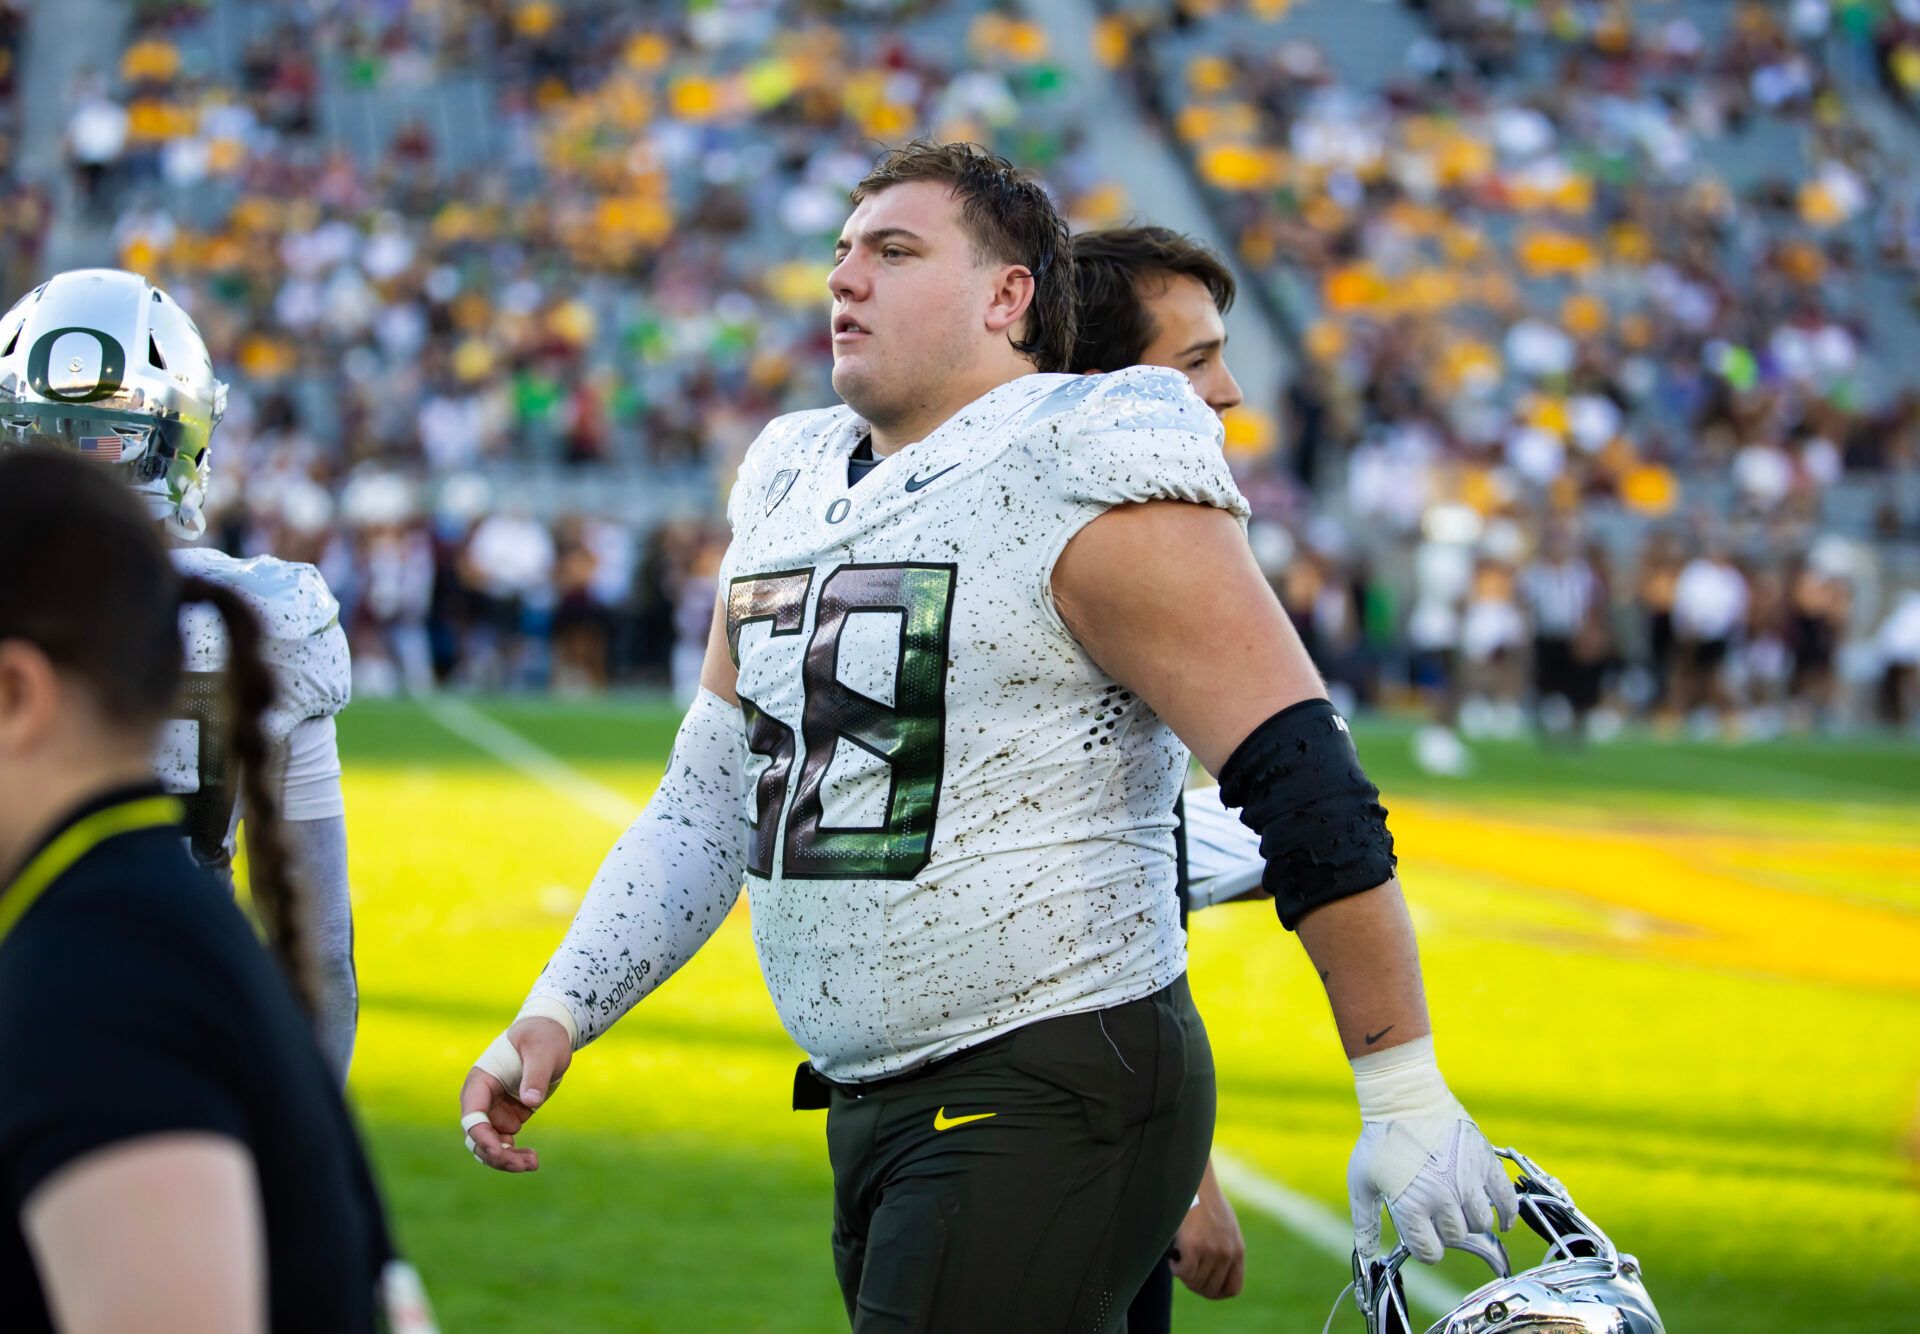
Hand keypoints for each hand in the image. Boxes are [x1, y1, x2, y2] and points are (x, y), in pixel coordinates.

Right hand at [458, 1016, 572, 1172]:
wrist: (552, 1034)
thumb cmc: (542, 1037)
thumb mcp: (542, 1051)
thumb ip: (536, 1074)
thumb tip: (531, 1101)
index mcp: (480, 1081)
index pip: (472, 1115)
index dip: (481, 1136)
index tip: (499, 1152)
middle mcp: (482, 1098)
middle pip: (477, 1137)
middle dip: (496, 1155)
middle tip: (524, 1165)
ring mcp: (495, 1109)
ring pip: (490, 1145)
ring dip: (506, 1160)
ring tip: (532, 1164)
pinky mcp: (509, 1116)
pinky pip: (505, 1142)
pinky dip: (515, 1154)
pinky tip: (532, 1159)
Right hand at [1170, 1162, 1244, 1298]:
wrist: (1193, 1180)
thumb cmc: (1203, 1200)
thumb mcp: (1224, 1226)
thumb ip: (1223, 1248)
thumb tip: (1211, 1272)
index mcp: (1237, 1249)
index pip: (1232, 1288)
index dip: (1215, 1292)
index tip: (1202, 1284)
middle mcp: (1227, 1253)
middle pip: (1210, 1289)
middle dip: (1195, 1284)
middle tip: (1185, 1270)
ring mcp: (1212, 1251)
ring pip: (1195, 1282)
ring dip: (1184, 1275)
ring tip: (1179, 1258)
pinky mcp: (1194, 1246)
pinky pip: (1184, 1272)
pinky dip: (1175, 1268)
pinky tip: (1173, 1257)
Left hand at [1348, 1116, 1515, 1263]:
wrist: (1404, 1098)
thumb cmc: (1381, 1138)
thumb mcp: (1361, 1180)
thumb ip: (1365, 1220)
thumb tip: (1366, 1252)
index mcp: (1412, 1205)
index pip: (1430, 1251)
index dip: (1426, 1247)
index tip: (1424, 1236)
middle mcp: (1443, 1197)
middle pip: (1457, 1236)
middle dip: (1446, 1229)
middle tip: (1437, 1213)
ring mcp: (1467, 1181)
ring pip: (1481, 1223)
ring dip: (1471, 1220)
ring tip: (1460, 1207)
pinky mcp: (1485, 1163)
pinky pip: (1507, 1200)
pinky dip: (1508, 1215)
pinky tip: (1502, 1221)